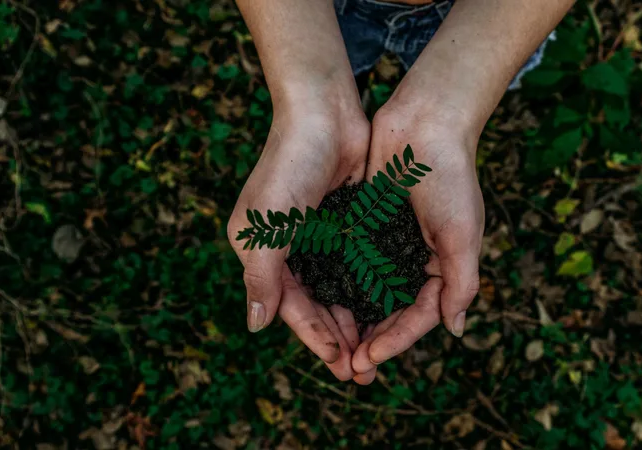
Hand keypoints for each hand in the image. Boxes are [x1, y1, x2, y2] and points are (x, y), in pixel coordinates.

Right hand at [228, 95, 369, 380]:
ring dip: (355, 319)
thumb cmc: (289, 166)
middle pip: (316, 305)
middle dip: (338, 338)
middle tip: (363, 371)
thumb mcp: (267, 226)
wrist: (324, 113)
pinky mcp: (345, 223)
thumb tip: (255, 326)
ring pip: (338, 290)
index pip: (291, 307)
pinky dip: (368, 289)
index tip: (341, 365)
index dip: (315, 338)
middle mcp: (289, 249)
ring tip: (376, 350)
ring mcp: (318, 236)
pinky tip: (385, 309)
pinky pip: (356, 266)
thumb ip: (261, 277)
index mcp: (263, 252)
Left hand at [351, 100, 484, 383]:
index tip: (368, 359)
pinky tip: (320, 302)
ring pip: (368, 292)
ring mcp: (389, 243)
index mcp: (442, 267)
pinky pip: (351, 262)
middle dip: (372, 340)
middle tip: (348, 368)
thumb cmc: (450, 177)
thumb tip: (455, 330)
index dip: (395, 341)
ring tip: (332, 346)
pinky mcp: (366, 225)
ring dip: (352, 319)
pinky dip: (339, 284)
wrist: (425, 123)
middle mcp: (414, 260)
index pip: (418, 316)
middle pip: (391, 311)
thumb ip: (461, 282)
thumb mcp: (462, 233)